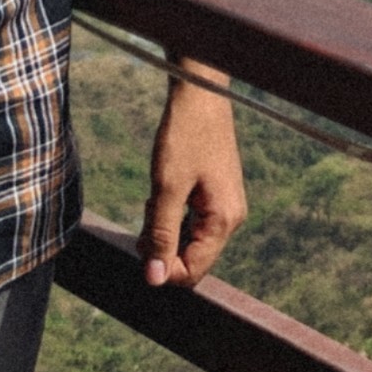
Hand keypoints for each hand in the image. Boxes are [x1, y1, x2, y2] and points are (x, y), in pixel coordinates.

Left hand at [140, 77, 246, 288]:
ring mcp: (225, 204)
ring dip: (164, 226)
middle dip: (161, 243)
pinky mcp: (216, 193)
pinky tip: (162, 191)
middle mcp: (231, 217)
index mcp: (224, 220)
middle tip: (148, 210)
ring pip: (187, 237)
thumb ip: (161, 235)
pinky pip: (190, 219)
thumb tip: (154, 279)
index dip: (162, 267)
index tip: (140, 243)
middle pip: (191, 256)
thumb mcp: (167, 187)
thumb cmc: (185, 135)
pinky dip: (171, 212)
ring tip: (154, 196)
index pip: (193, 270)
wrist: (200, 92)